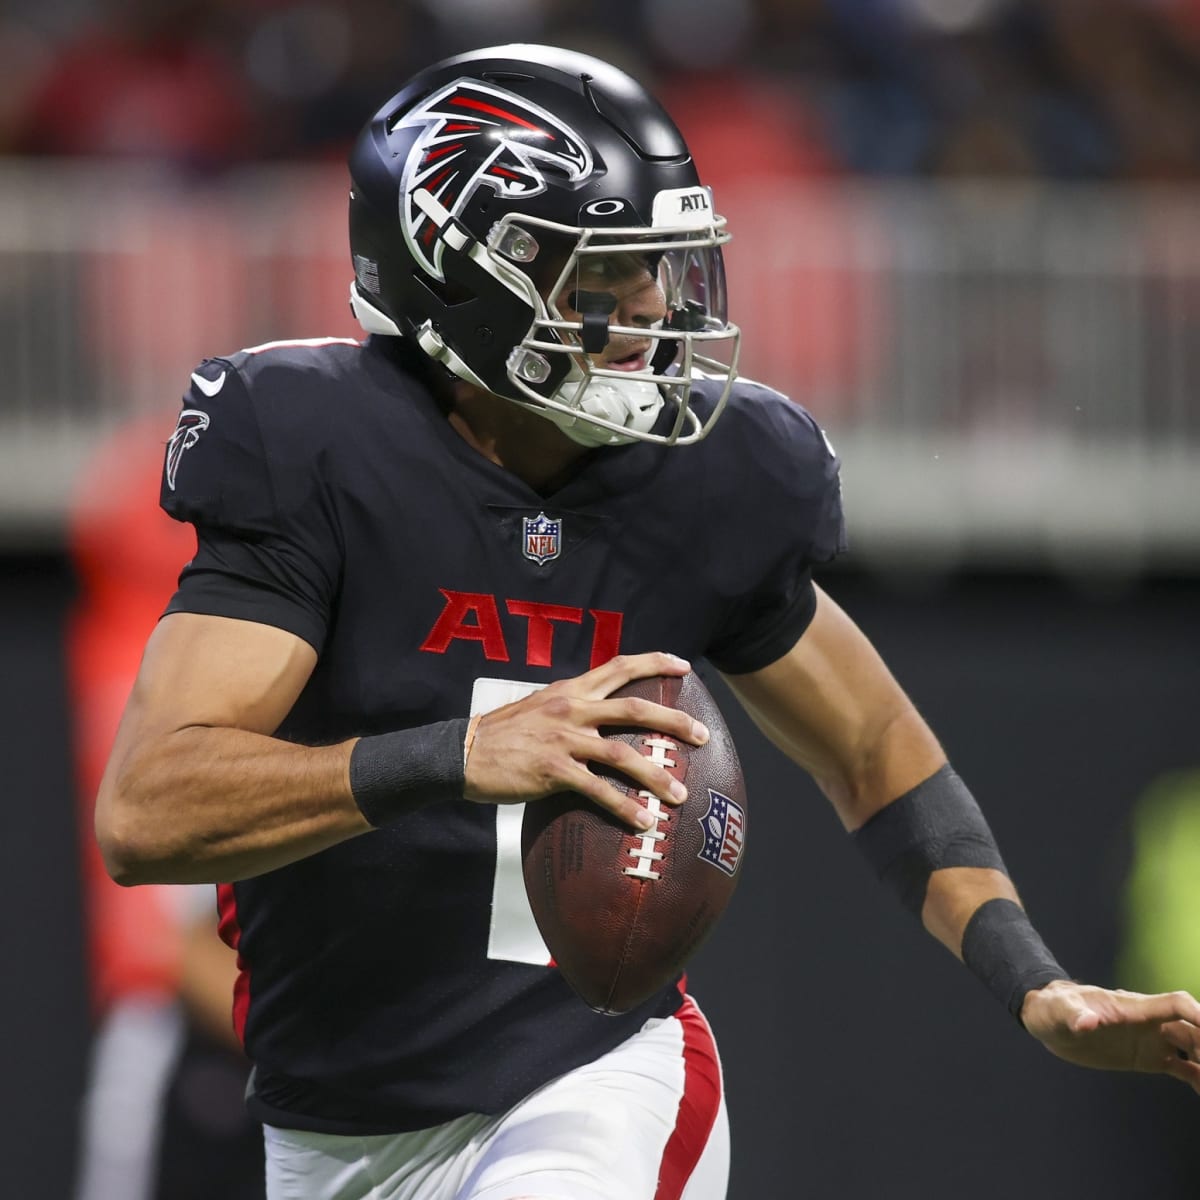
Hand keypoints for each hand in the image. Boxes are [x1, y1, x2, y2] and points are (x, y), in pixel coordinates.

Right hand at [462, 652, 709, 830]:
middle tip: (703, 737)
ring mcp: (564, 739)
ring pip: (623, 753)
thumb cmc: (502, 735)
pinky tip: (642, 821)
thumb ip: (570, 708)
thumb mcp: (538, 706)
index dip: (655, 662)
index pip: (620, 666)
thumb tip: (598, 717)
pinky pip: (598, 790)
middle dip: (675, 721)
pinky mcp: (554, 770)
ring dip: (656, 776)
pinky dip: (625, 807)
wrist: (462, 753)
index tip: (685, 665)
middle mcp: (572, 708)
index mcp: (570, 690)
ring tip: (680, 794)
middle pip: (636, 708)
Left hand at [1021, 979, 1199, 1092]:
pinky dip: (1198, 1078)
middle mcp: (1149, 1021)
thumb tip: (1087, 1022)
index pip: (1175, 1004)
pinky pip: (1182, 1068)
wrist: (1050, 1020)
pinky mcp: (1147, 1058)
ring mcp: (1150, 1039)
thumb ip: (1074, 1014)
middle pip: (1191, 1028)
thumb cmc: (1053, 1008)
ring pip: (1192, 1048)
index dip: (1196, 1014)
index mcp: (1133, 1007)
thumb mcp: (1059, 1010)